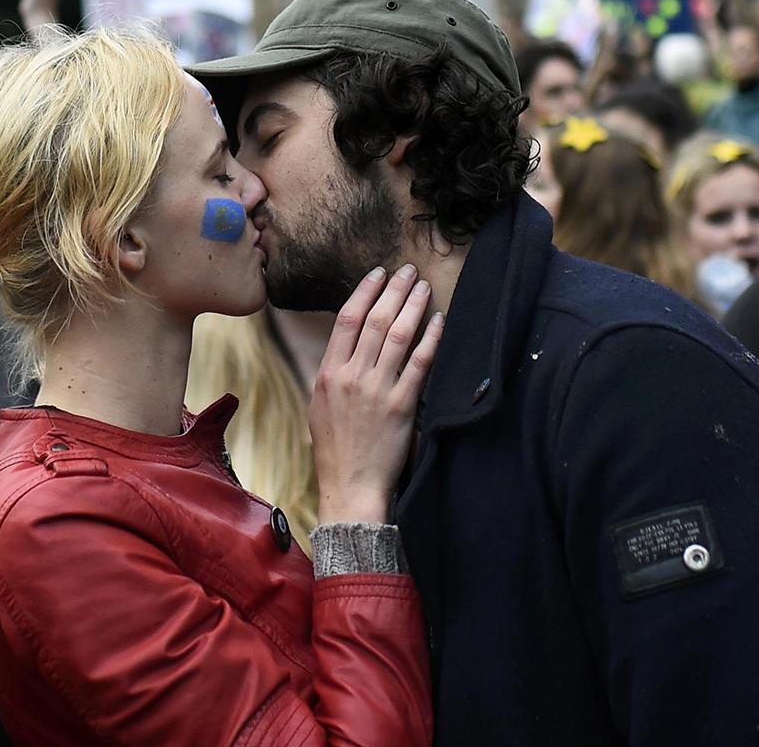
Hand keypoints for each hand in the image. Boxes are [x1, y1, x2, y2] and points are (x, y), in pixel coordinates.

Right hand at [310, 265, 443, 524]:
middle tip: (408, 270)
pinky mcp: (401, 407)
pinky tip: (439, 321)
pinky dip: (430, 339)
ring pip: (397, 336)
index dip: (364, 291)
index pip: (347, 319)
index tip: (379, 273)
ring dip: (413, 306)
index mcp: (328, 373)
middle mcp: (351, 377)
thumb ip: (333, 372)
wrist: (350, 487)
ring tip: (424, 287)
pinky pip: (419, 364)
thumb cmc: (334, 449)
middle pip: (375, 320)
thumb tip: (348, 342)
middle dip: (394, 290)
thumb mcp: (319, 405)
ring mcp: (377, 391)